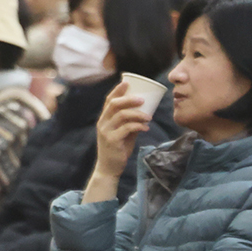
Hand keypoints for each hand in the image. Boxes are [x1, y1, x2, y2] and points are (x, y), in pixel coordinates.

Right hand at [84, 83, 151, 198]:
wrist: (109, 168)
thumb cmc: (117, 149)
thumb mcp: (123, 133)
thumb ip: (130, 123)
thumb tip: (146, 112)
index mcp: (104, 119)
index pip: (108, 100)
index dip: (117, 90)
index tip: (127, 82)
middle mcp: (102, 123)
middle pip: (114, 104)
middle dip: (129, 99)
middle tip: (143, 99)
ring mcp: (106, 132)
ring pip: (121, 115)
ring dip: (137, 114)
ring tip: (148, 116)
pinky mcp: (112, 141)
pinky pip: (127, 129)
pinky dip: (138, 126)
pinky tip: (145, 128)